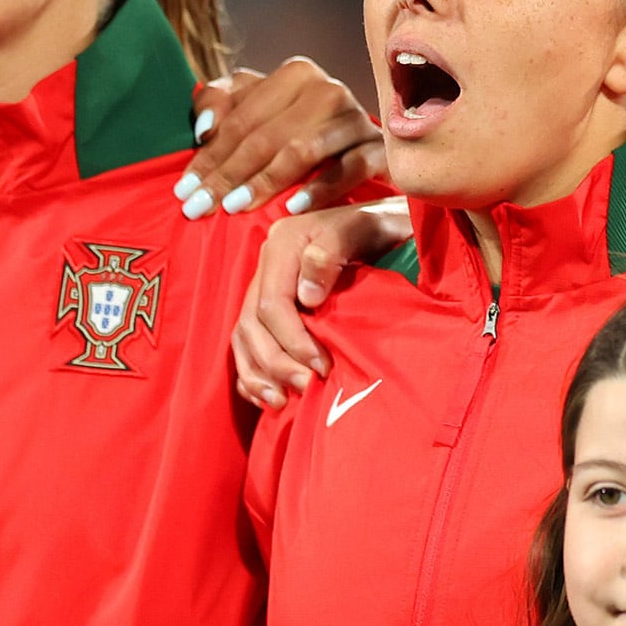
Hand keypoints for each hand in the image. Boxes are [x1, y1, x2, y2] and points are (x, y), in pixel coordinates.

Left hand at [178, 58, 383, 219]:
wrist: (362, 154)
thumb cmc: (298, 134)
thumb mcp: (254, 110)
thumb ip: (219, 104)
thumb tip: (204, 129)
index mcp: (296, 74)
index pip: (241, 118)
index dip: (209, 155)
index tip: (183, 191)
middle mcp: (329, 90)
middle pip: (267, 135)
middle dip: (228, 174)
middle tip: (199, 208)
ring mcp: (358, 119)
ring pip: (303, 149)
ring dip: (265, 181)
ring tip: (236, 208)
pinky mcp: (381, 149)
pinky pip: (351, 168)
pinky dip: (322, 188)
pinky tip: (293, 208)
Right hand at [233, 198, 413, 407]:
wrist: (382, 222)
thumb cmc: (379, 228)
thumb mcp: (364, 229)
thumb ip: (333, 252)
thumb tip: (306, 296)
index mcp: (283, 244)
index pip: (271, 303)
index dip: (292, 339)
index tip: (321, 366)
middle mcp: (266, 264)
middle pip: (251, 324)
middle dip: (276, 362)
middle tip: (306, 387)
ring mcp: (264, 284)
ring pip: (243, 336)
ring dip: (258, 374)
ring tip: (280, 402)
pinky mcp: (268, 304)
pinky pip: (246, 343)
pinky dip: (252, 373)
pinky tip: (268, 396)